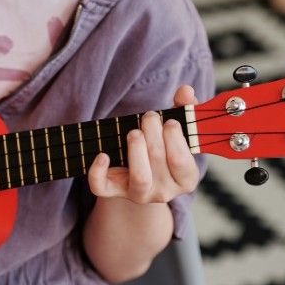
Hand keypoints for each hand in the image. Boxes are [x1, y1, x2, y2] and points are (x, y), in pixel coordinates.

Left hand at [87, 85, 198, 203]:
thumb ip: (184, 108)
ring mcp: (139, 194)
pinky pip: (102, 188)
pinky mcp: (114, 191)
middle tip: (149, 117)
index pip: (182, 163)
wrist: (139, 172)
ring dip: (136, 151)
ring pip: (139, 179)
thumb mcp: (176, 129)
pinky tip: (102, 155)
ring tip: (134, 132)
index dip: (175, 140)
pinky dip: (98, 172)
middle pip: (159, 163)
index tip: (169, 121)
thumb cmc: (163, 145)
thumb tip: (185, 91)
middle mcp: (165, 191)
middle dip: (153, 134)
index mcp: (185, 178)